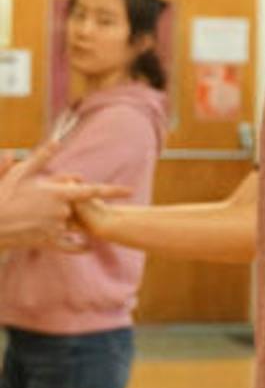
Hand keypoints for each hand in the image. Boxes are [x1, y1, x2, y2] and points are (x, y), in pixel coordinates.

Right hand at [0, 147, 126, 247]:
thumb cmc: (2, 195)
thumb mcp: (21, 173)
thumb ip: (41, 158)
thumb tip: (56, 141)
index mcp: (58, 194)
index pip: (92, 191)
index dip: (113, 191)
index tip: (130, 191)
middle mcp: (61, 212)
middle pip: (78, 207)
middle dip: (69, 202)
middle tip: (42, 199)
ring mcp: (56, 229)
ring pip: (72, 223)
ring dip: (68, 219)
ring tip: (40, 213)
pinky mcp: (48, 243)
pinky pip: (70, 246)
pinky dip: (79, 245)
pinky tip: (86, 245)